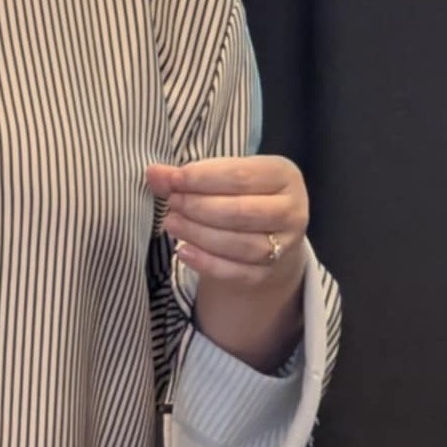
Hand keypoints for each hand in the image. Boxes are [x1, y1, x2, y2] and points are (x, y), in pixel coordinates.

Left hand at [146, 156, 308, 368]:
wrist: (268, 234)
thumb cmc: (241, 194)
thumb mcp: (222, 176)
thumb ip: (188, 175)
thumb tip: (154, 173)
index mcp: (284, 175)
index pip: (241, 175)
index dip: (202, 178)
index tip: (172, 180)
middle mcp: (292, 210)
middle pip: (241, 212)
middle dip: (199, 207)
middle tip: (171, 203)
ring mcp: (285, 246)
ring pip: (241, 244)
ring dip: (200, 234)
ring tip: (172, 223)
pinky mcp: (270, 273)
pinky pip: (237, 272)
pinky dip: (207, 263)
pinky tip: (183, 251)